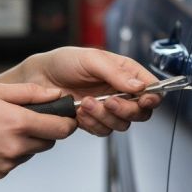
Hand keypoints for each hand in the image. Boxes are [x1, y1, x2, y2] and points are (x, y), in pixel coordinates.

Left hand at [0, 47, 161, 136]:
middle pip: (140, 112)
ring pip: (122, 125)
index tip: (144, 100)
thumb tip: (139, 85)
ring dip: (104, 116)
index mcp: (124, 72)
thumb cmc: (63, 62)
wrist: (39, 78)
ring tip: (86, 103)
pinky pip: (103, 131)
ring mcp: (107, 108)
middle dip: (126, 110)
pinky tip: (79, 111)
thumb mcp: (91, 59)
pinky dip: (92, 123)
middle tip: (109, 102)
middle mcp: (119, 91)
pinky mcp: (94, 121)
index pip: (150, 87)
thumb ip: (116, 73)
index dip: (152, 96)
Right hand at [0, 82, 75, 179]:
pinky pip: (14, 162)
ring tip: (0, 127)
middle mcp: (15, 147)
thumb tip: (57, 94)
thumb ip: (30, 93)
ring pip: (30, 152)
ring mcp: (6, 164)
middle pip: (49, 142)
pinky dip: (10, 152)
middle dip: (44, 130)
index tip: (65, 116)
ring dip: (25, 141)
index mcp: (18, 123)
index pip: (61, 129)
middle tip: (24, 117)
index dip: (67, 122)